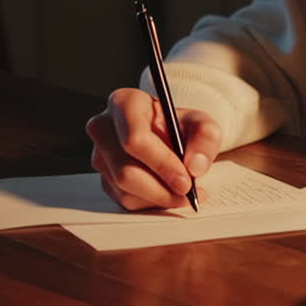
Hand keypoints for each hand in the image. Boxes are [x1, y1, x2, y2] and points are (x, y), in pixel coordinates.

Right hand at [85, 87, 221, 209]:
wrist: (168, 134)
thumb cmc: (180, 125)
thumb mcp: (201, 123)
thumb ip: (206, 138)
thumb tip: (195, 166)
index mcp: (124, 103)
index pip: (134, 139)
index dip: (161, 164)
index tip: (185, 181)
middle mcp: (103, 127)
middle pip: (125, 171)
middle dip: (161, 189)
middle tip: (188, 193)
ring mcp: (99, 154)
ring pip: (125, 190)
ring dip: (159, 198)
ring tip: (184, 191)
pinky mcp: (103, 177)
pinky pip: (125, 200)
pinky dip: (151, 202)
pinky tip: (167, 191)